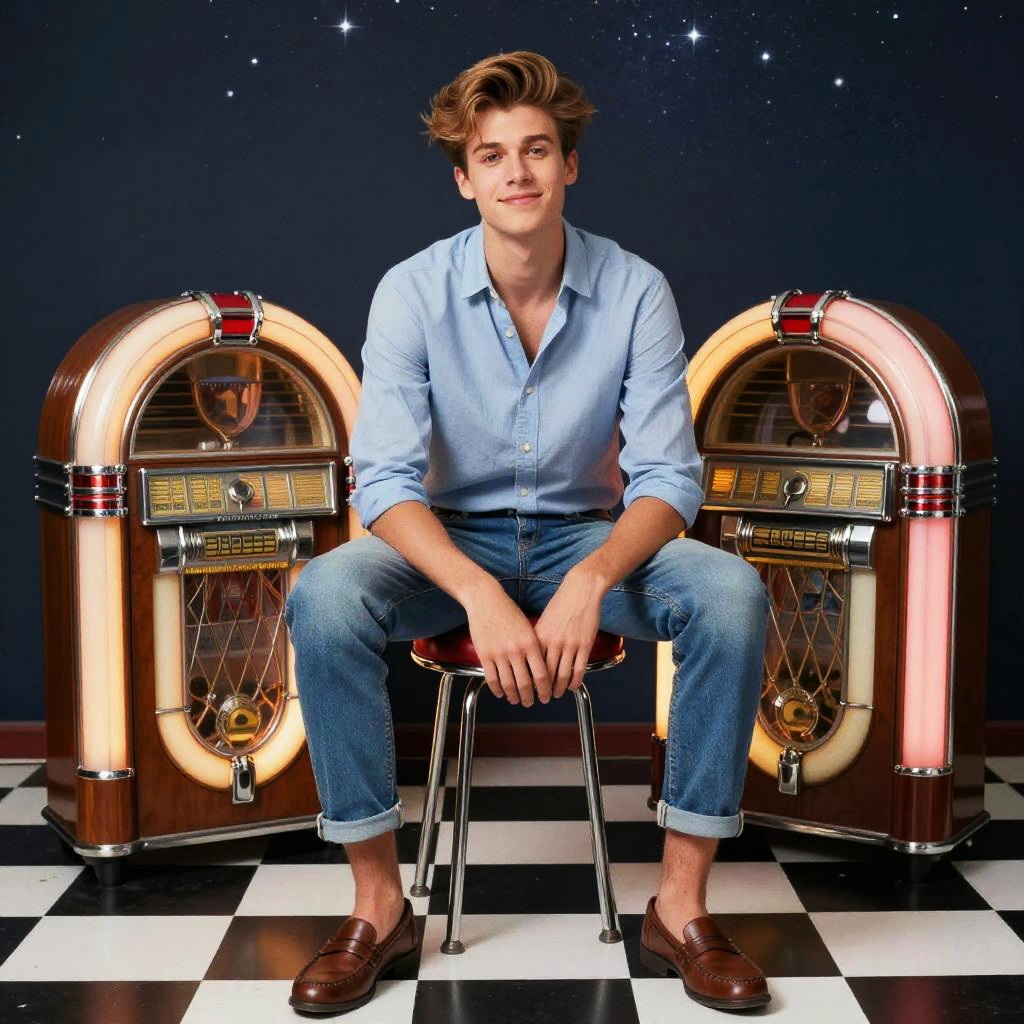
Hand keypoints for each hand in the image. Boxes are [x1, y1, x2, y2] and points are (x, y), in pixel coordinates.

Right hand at [463, 580, 550, 705]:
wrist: (486, 600)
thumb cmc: (509, 612)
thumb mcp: (527, 628)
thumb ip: (534, 648)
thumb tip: (540, 670)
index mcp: (531, 643)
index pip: (542, 675)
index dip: (544, 690)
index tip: (545, 697)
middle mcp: (516, 650)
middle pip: (525, 684)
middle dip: (529, 697)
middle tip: (531, 703)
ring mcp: (499, 654)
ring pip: (508, 684)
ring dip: (513, 696)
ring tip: (516, 700)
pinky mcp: (485, 654)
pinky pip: (492, 679)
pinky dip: (497, 689)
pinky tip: (500, 693)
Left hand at [533, 569, 603, 698]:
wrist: (580, 590)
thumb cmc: (560, 604)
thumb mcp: (543, 621)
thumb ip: (538, 639)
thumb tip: (531, 657)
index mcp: (539, 637)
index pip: (530, 665)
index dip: (528, 681)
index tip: (526, 689)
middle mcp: (553, 642)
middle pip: (545, 674)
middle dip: (542, 690)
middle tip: (539, 698)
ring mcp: (570, 645)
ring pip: (562, 675)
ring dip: (558, 689)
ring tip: (555, 695)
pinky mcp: (584, 645)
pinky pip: (578, 669)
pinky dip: (574, 681)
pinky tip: (571, 686)